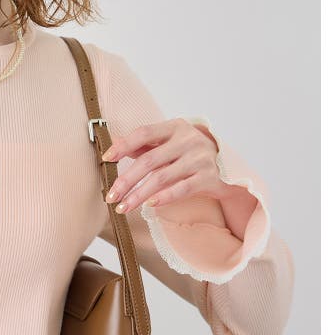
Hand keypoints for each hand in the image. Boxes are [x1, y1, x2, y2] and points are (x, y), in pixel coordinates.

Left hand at [100, 118, 226, 212]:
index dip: (124, 145)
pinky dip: (164, 197)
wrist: (227, 166)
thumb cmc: (188, 154)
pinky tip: (149, 205)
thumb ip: (144, 145)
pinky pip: (181, 189)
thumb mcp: (168, 143)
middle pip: (149, 160)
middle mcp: (189, 140)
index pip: (144, 132)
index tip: (106, 158)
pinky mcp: (209, 178)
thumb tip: (114, 146)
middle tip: (111, 196)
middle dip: (126, 180)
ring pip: (161, 178)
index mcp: (175, 127)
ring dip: (138, 195)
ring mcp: (200, 159)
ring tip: (123, 207)